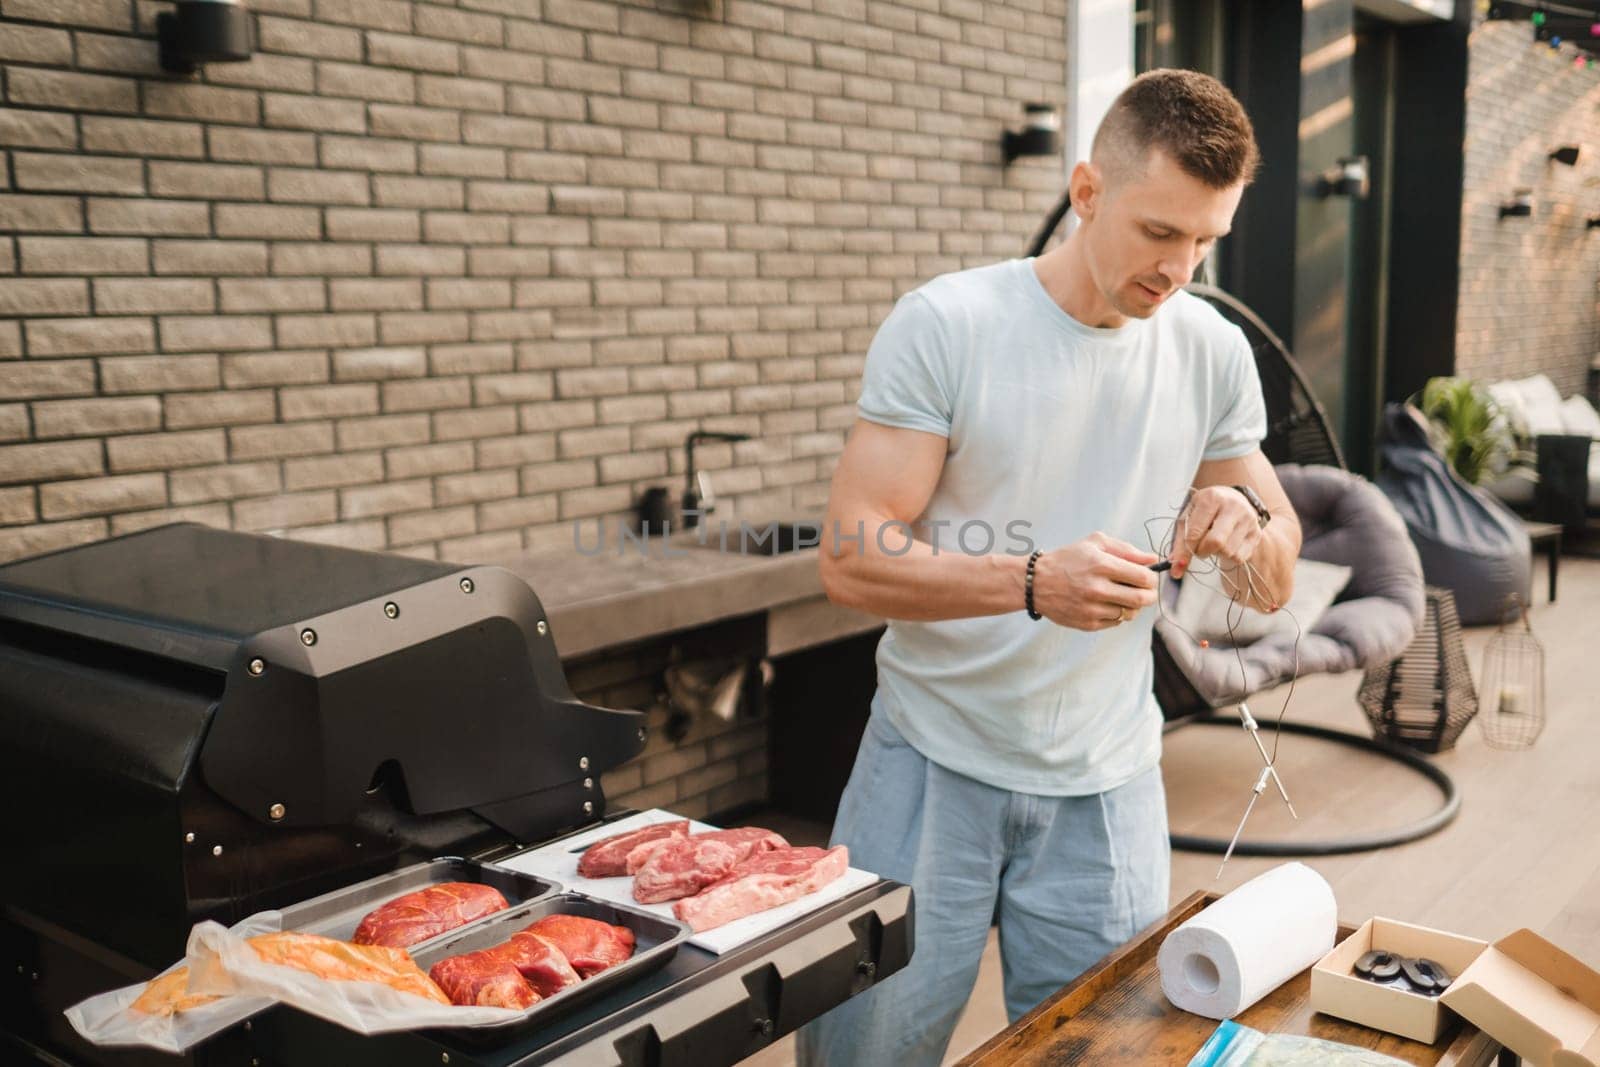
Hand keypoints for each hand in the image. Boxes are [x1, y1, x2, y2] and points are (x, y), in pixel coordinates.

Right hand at [1032, 532, 1158, 630]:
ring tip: (1121, 595)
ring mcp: (1092, 609)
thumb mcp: (1095, 544)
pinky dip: (1116, 614)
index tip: (1148, 577)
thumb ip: (1126, 550)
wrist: (1035, 582)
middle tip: (1143, 590)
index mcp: (1101, 565)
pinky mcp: (1087, 624)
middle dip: (1148, 594)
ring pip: (1130, 613)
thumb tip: (1153, 559)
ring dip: (1131, 605)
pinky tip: (1106, 604)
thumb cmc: (1068, 559)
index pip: (1143, 577)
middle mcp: (1097, 588)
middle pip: (1141, 599)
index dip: (1152, 578)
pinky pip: (1116, 622)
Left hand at [1170, 486, 1263, 577]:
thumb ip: (1180, 542)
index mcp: (1212, 498)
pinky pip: (1240, 557)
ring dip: (1216, 554)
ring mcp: (1248, 519)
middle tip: (1199, 548)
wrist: (1233, 500)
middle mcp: (1233, 506)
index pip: (1196, 532)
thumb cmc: (1207, 509)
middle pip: (1216, 542)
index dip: (1187, 549)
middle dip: (1202, 552)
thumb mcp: (1188, 517)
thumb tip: (1176, 569)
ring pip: (1229, 552)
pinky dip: (1229, 557)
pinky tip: (1226, 545)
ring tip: (1214, 543)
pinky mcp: (1256, 533)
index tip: (1183, 555)